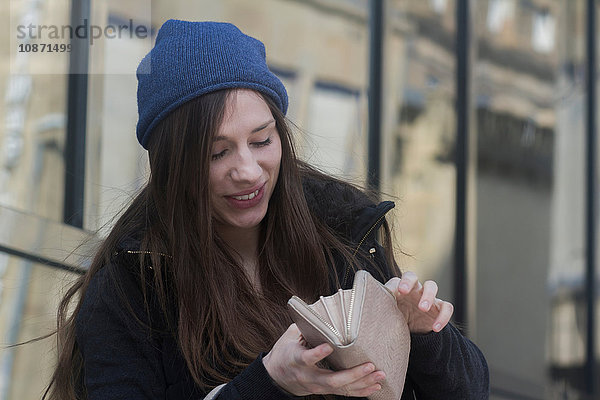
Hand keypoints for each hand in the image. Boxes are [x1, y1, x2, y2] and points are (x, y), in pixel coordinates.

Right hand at [263, 324, 384, 396]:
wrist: (277, 376)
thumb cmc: (285, 351)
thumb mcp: (290, 336)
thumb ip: (307, 325)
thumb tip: (325, 310)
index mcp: (296, 359)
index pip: (307, 358)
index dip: (317, 354)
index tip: (329, 346)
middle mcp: (308, 376)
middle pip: (331, 379)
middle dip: (353, 374)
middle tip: (370, 365)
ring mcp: (317, 386)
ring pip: (341, 388)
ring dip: (362, 383)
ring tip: (379, 375)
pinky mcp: (324, 391)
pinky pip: (344, 393)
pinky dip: (361, 391)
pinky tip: (375, 386)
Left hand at [385, 271, 453, 333]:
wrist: (406, 330)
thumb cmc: (394, 314)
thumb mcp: (389, 308)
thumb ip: (385, 299)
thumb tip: (377, 293)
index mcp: (404, 286)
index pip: (407, 277)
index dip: (405, 282)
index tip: (401, 291)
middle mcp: (417, 289)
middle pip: (419, 279)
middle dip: (419, 289)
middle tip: (418, 303)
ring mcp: (429, 298)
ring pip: (433, 288)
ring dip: (429, 297)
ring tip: (423, 309)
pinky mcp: (438, 309)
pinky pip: (447, 308)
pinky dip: (444, 317)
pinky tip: (436, 328)